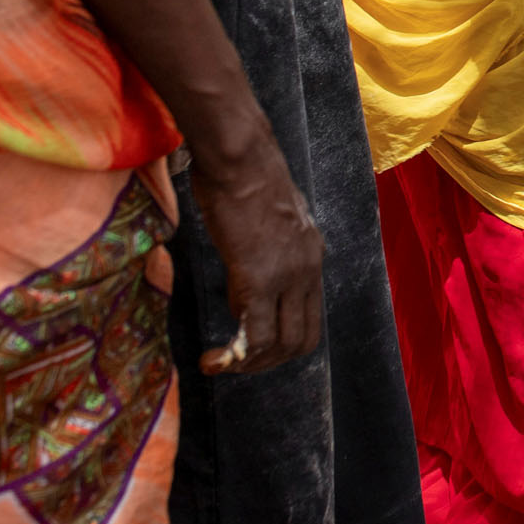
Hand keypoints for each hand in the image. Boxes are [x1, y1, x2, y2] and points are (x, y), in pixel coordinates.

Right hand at [188, 146, 324, 375]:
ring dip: (250, 363)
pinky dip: (235, 357)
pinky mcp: (258, 278)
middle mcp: (308, 270)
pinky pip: (256, 334)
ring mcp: (287, 276)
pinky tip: (211, 358)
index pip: (311, 318)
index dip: (282, 342)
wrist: (241, 160)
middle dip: (268, 362)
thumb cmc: (246, 180)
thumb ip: (270, 252)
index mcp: (312, 256)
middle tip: (235, 363)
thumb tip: (250, 284)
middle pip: (303, 339)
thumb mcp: (271, 220)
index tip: (251, 345)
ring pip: (282, 344)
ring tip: (220, 362)